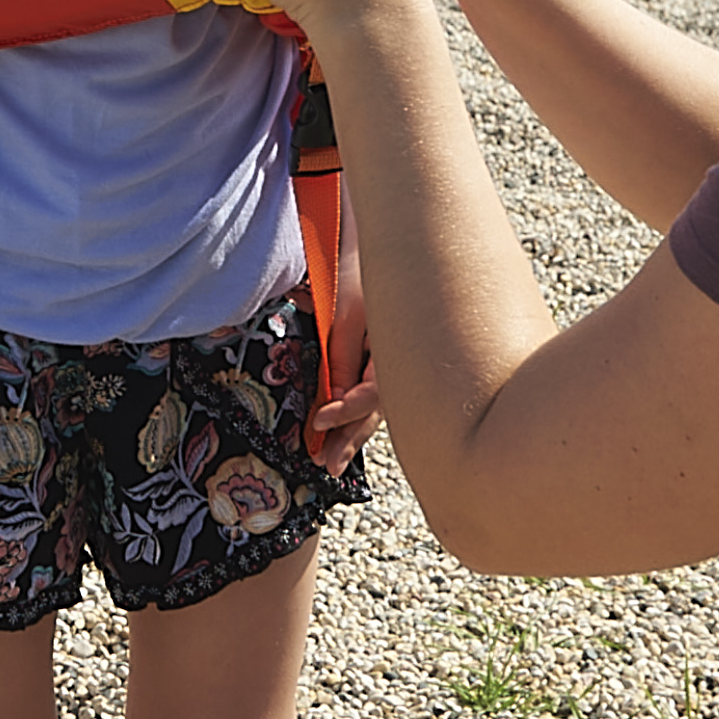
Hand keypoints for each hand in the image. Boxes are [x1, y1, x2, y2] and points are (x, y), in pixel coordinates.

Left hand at [306, 239, 380, 471]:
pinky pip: (372, 400)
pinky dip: (356, 420)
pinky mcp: (382, 368)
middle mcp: (400, 364)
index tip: (319, 421)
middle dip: (350, 439)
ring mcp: (393, 368)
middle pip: (375, 411)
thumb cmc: (360, 277)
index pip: (372, 393)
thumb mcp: (347, 314)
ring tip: (330, 464)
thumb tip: (333, 396)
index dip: (345, 410)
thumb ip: (342, 356)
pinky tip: (342, 439)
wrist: (376, 254)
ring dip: (352, 436)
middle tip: (327, 465)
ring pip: (374, 410)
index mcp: (398, 350)